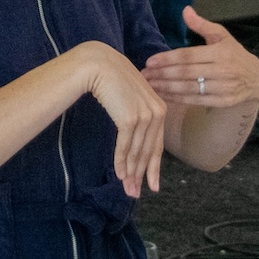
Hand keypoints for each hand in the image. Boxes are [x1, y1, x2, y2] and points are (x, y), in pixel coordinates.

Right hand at [70, 41, 164, 197]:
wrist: (98, 64)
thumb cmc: (111, 79)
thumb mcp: (130, 98)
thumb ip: (137, 114)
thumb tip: (135, 136)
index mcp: (159, 107)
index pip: (157, 144)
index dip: (153, 167)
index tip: (152, 185)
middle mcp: (157, 112)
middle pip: (149, 151)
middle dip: (142, 175)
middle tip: (135, 194)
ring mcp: (145, 115)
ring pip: (137, 151)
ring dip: (130, 172)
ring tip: (126, 189)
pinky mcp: (131, 118)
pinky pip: (125, 145)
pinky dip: (121, 161)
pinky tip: (119, 174)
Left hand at [141, 8, 258, 109]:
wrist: (256, 79)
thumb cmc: (234, 54)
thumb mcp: (221, 36)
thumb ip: (202, 25)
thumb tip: (185, 10)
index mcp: (220, 52)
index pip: (188, 56)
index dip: (168, 59)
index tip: (150, 61)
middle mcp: (221, 70)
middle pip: (186, 73)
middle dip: (162, 74)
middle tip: (144, 74)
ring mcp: (222, 88)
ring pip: (189, 88)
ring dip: (166, 87)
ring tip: (149, 85)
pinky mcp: (222, 101)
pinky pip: (195, 100)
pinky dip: (177, 99)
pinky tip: (163, 95)